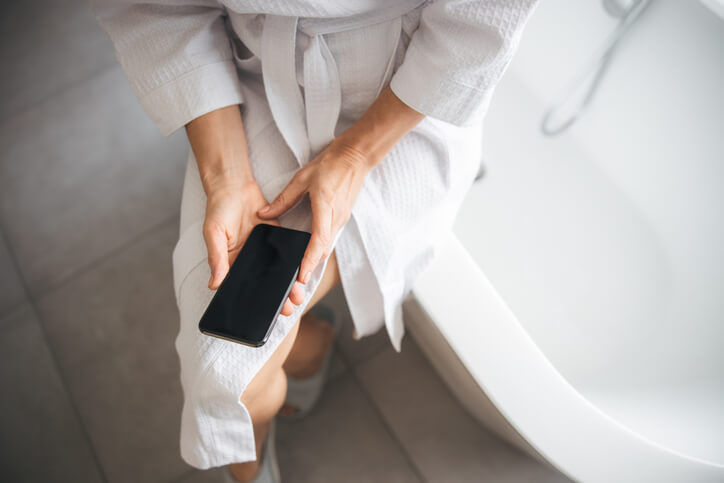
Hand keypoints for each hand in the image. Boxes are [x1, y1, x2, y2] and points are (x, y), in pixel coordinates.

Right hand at [203, 179, 304, 315]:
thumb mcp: (214, 233)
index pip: (241, 288)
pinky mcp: (276, 239)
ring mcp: (263, 251)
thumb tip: (214, 283)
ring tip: (296, 295)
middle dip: (275, 297)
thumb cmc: (218, 209)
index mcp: (230, 263)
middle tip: (287, 309)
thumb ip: (216, 257)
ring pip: (276, 273)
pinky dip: (293, 264)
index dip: (252, 301)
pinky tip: (301, 272)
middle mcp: (248, 260)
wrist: (235, 185)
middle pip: (263, 283)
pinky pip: (285, 255)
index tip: (263, 315)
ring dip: (286, 284)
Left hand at [256, 141, 371, 283]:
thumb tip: (264, 214)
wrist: (356, 157)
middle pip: (323, 249)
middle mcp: (336, 218)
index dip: (309, 260)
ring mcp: (341, 219)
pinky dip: (320, 248)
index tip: (301, 275)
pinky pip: (330, 238)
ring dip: (315, 259)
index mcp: (325, 207)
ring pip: (327, 245)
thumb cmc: (331, 164)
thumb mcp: (302, 178)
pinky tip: (310, 253)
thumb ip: (283, 199)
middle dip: (311, 267)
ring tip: (300, 271)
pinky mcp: (341, 218)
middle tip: (296, 281)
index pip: (319, 241)